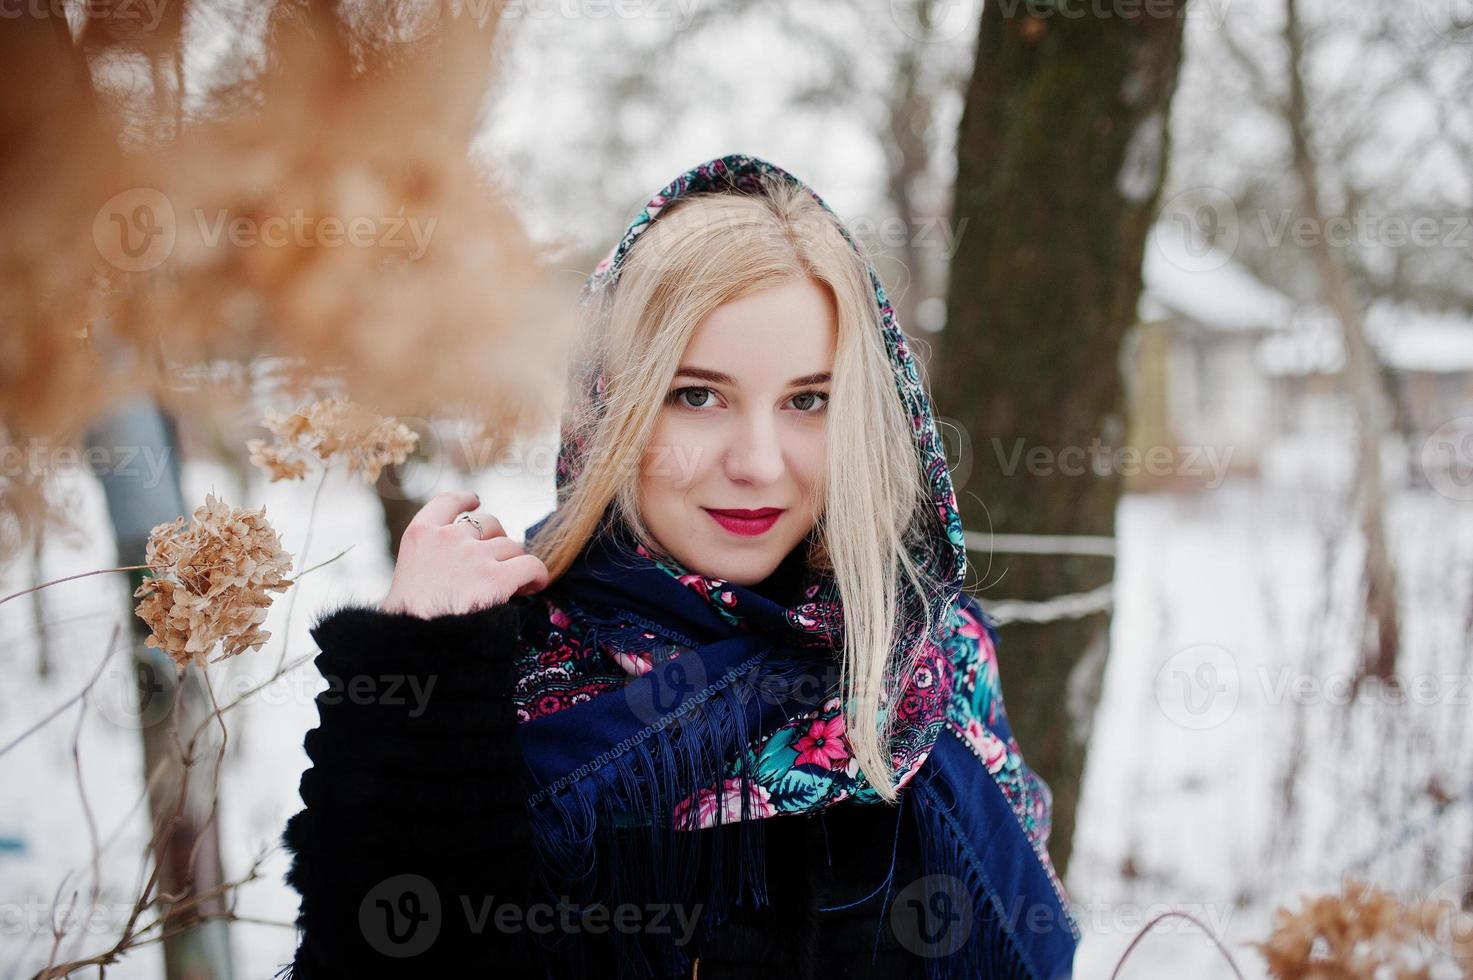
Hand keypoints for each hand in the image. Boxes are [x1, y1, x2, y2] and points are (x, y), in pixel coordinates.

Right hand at [380, 490, 550, 617]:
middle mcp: (448, 537)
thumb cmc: (406, 621)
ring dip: (515, 563)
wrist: (413, 644)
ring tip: (516, 584)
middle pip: (489, 524)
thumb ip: (428, 563)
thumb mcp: (405, 579)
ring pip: (512, 547)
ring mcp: (473, 556)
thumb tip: (453, 572)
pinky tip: (535, 586)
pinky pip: (530, 566)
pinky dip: (537, 575)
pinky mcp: (496, 578)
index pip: (447, 503)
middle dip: (497, 541)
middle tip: (499, 564)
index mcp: (420, 535)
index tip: (475, 501)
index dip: (465, 500)